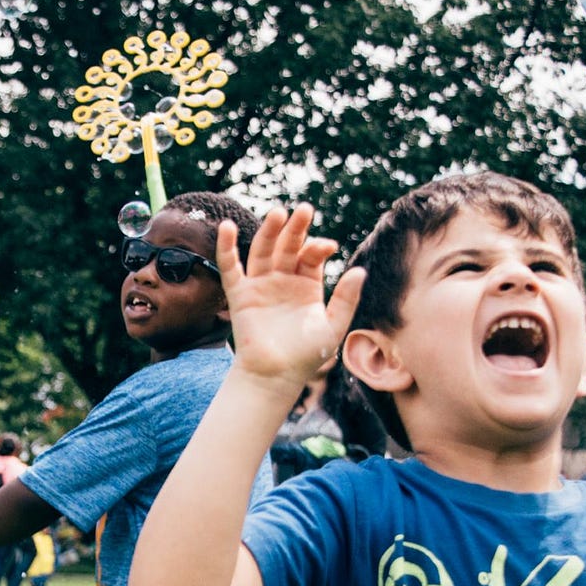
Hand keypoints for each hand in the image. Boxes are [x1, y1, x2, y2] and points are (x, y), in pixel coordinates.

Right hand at [216, 204, 363, 386]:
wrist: (276, 376)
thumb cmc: (305, 355)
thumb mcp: (333, 326)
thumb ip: (346, 299)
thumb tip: (359, 270)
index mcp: (307, 285)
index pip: (311, 255)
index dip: (318, 247)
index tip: (327, 248)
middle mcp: (283, 281)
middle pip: (287, 246)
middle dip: (295, 228)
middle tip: (304, 210)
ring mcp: (260, 285)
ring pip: (263, 251)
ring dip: (269, 232)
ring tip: (278, 213)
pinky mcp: (240, 295)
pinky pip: (231, 268)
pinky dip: (227, 248)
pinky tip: (227, 228)